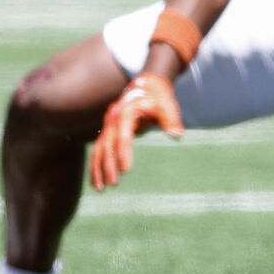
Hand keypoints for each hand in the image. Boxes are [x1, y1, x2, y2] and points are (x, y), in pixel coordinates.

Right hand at [90, 72, 182, 190]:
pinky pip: (99, 149)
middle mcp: (113, 118)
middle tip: (114, 183)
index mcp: (126, 112)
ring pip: (99, 149)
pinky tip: (97, 180)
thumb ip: (171, 119)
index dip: (123, 152)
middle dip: (109, 165)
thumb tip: (177, 134)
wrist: (146, 86)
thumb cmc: (159, 98)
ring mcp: (108, 125)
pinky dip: (96, 164)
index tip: (126, 169)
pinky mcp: (108, 131)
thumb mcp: (167, 105)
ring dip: (97, 168)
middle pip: (108, 145)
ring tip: (99, 188)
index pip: (123, 136)